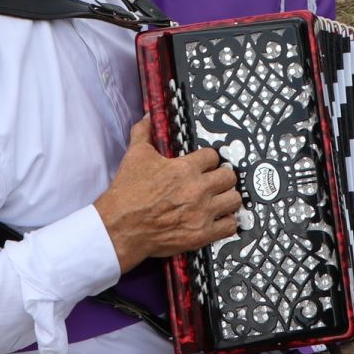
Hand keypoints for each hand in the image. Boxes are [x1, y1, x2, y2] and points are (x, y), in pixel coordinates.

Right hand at [94, 117, 241, 272]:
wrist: (119, 227)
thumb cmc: (127, 195)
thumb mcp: (134, 156)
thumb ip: (143, 133)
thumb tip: (147, 118)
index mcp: (184, 169)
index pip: (213, 156)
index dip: (209, 159)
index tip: (206, 165)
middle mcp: (197, 190)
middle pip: (229, 176)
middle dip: (222, 177)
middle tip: (215, 181)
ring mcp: (201, 213)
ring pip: (234, 199)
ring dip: (227, 198)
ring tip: (219, 199)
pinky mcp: (201, 234)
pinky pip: (230, 226)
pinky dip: (226, 222)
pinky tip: (218, 219)